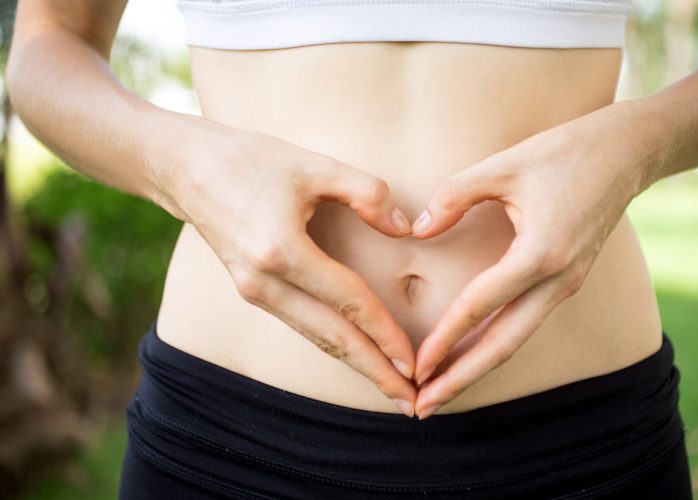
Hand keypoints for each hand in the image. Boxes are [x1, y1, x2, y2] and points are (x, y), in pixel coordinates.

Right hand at [165, 122, 418, 415]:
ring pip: (315, 338)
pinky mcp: (251, 290)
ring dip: (356, 365)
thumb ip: (366, 193)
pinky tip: (357, 354)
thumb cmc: (250, 159)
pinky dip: (333, 344)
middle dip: (375, 372)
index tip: (416, 363)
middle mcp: (263, 282)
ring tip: (392, 389)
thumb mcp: (314, 164)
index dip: (385, 334)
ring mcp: (253, 291)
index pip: (347, 302)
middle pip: (331, 338)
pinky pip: (301, 324)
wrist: (183, 167)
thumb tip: (405, 230)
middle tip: (413, 404)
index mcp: (280, 250)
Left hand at [408, 108, 644, 418]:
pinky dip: (496, 344)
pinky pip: (527, 322)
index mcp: (541, 253)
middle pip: (503, 345)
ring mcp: (567, 284)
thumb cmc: (565, 152)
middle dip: (461, 379)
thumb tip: (419, 230)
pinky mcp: (568, 280)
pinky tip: (472, 354)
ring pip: (517, 339)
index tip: (415, 367)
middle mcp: (558, 280)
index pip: (481, 305)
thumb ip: (455, 196)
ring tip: (442, 392)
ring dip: (478, 368)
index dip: (444, 338)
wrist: (627, 152)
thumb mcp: (504, 165)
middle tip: (423, 408)